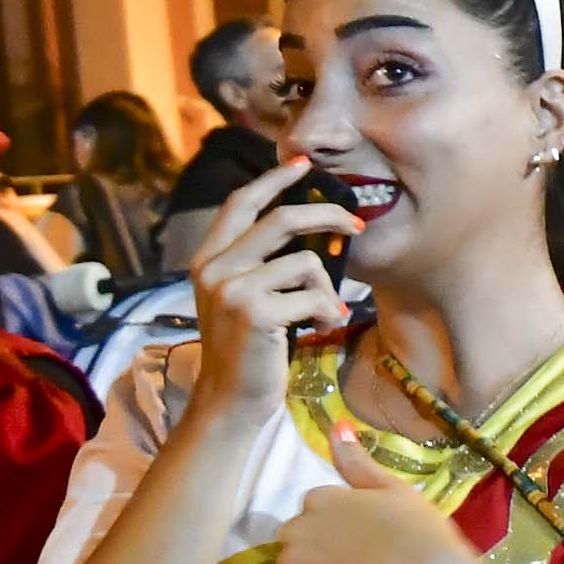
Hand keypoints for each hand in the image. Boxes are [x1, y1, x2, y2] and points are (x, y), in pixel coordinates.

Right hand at [185, 169, 360, 411]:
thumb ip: (262, 263)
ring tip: (324, 311)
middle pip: (280, 220)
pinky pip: (312, 295)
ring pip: (305, 262)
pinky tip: (321, 326)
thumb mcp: (243, 298)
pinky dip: (326, 310)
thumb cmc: (248, 349)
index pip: (241, 203)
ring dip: (327, 287)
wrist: (231, 401)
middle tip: (355, 223)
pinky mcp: (255, 312)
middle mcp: (214, 269)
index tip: (303, 163)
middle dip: (326, 216)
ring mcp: (232, 289)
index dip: (273, 179)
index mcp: (208, 259)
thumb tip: (314, 227)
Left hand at [269, 427, 496, 563]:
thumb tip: (336, 425)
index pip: (314, 509)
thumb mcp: (395, 490)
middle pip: (297, 539)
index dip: (339, 527)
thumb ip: (358, 463)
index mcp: (319, 498)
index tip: (365, 540)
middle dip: (318, 550)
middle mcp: (297, 528)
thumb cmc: (421, 535)